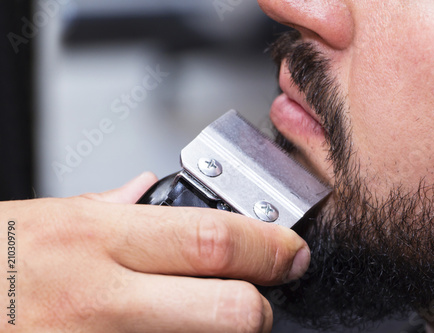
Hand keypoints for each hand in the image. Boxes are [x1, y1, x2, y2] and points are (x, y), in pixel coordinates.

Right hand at [0, 172, 309, 331]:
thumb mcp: (43, 218)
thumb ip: (107, 206)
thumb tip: (146, 189)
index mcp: (97, 238)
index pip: (210, 238)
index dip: (267, 246)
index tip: (289, 251)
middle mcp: (101, 296)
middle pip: (226, 306)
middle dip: (262, 306)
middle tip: (264, 297)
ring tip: (206, 313)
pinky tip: (166, 330)